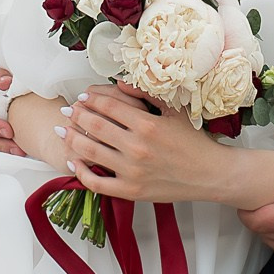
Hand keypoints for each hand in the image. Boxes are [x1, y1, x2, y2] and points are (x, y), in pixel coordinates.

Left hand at [59, 86, 228, 204]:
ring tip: (63, 131)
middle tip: (68, 110)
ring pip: (90, 152)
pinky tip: (74, 163)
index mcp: (147, 124)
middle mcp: (137, 148)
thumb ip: (147, 94)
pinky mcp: (131, 191)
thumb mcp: (175, 111)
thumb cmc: (195, 142)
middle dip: (77, 115)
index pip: (108, 106)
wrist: (211, 175)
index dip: (91, 99)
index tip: (83, 96)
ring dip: (72, 139)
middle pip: (94, 126)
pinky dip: (81, 173)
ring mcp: (132, 171)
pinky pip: (97, 183)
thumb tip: (120, 82)